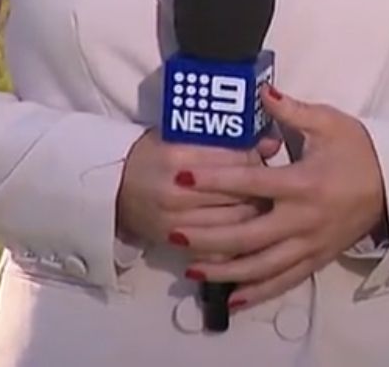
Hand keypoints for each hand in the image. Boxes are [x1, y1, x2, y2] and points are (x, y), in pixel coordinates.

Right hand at [115, 128, 282, 250]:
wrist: (111, 187)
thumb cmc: (151, 155)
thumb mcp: (181, 137)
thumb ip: (224, 140)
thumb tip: (272, 143)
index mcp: (179, 158)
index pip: (235, 161)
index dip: (255, 159)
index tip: (264, 157)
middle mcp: (177, 193)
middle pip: (239, 195)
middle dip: (262, 192)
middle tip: (276, 188)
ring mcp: (176, 223)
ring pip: (234, 225)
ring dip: (254, 218)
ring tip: (268, 210)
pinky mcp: (174, 245)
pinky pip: (218, 252)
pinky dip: (237, 246)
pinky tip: (249, 238)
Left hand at [171, 88, 385, 310]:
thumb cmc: (358, 149)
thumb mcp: (329, 123)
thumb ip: (291, 111)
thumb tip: (261, 90)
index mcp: (302, 183)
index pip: (250, 184)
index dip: (215, 181)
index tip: (183, 177)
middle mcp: (302, 220)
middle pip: (247, 235)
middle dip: (207, 236)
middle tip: (173, 234)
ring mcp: (309, 245)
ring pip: (261, 266)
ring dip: (224, 271)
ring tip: (191, 270)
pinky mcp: (317, 260)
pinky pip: (284, 281)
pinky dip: (257, 293)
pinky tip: (231, 300)